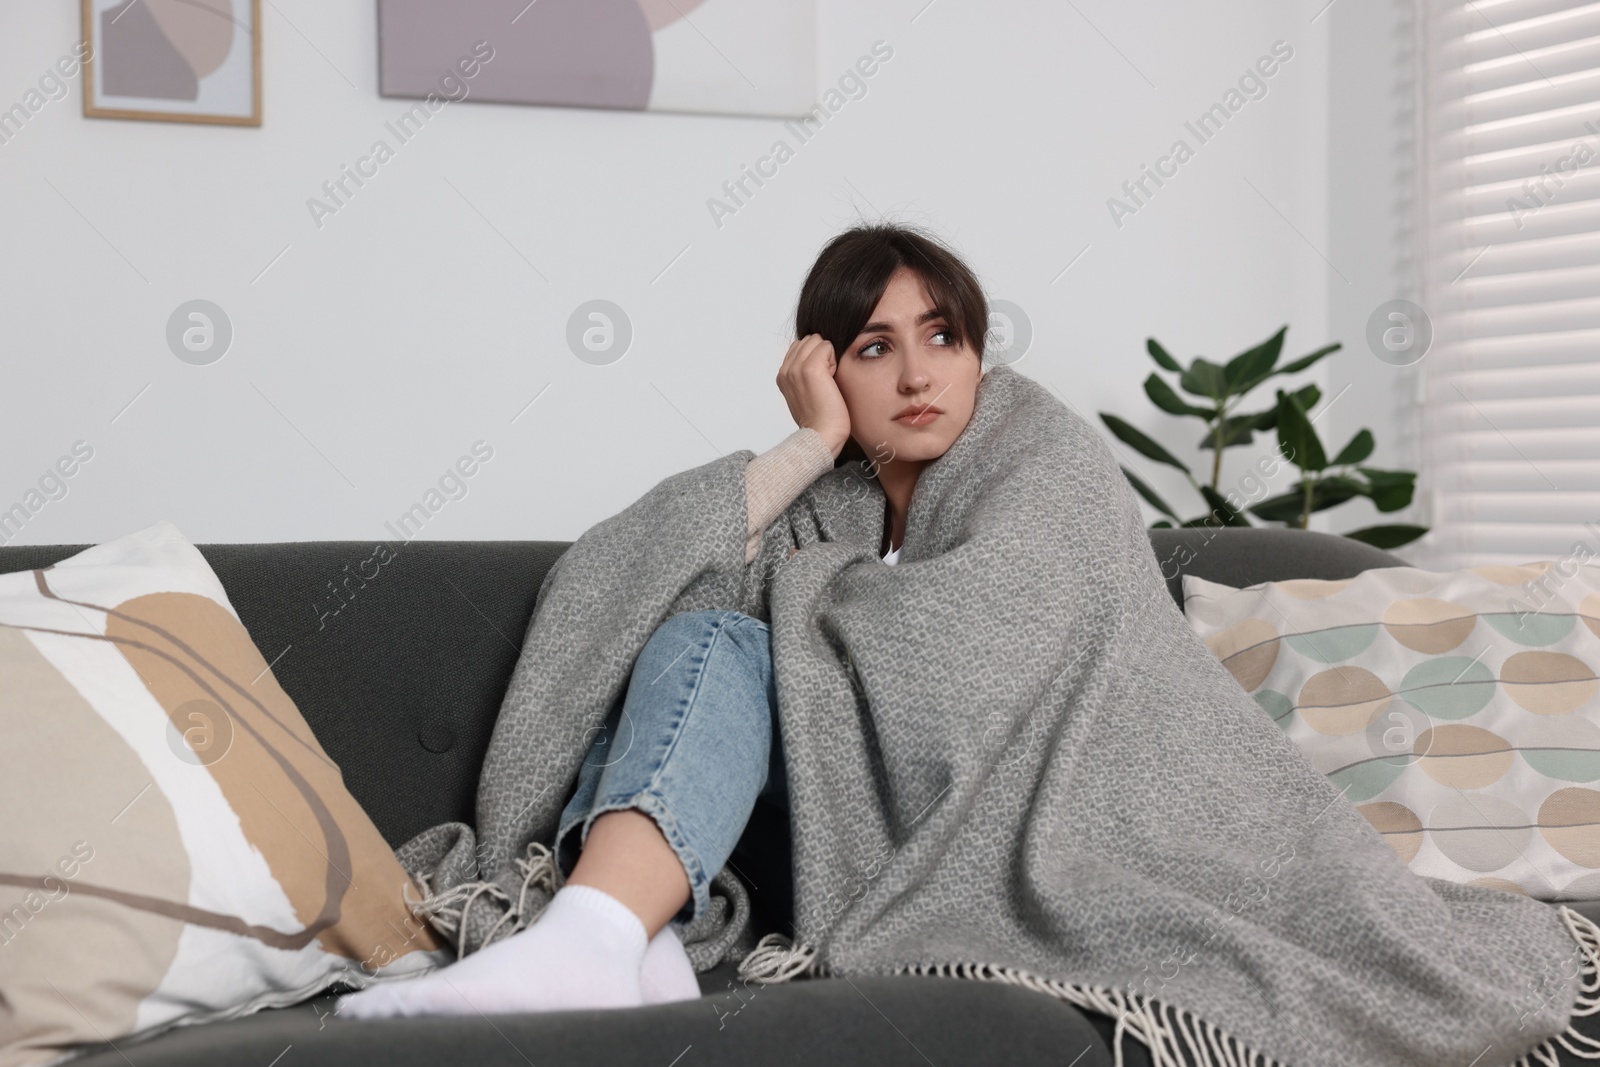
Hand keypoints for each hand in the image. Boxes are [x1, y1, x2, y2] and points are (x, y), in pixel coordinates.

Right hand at [777, 333, 850, 457]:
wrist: (822, 435)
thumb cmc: (820, 419)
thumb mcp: (805, 394)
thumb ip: (804, 375)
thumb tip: (820, 357)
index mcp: (782, 376)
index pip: (800, 346)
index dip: (815, 357)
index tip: (819, 381)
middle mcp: (785, 370)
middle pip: (808, 339)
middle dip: (821, 354)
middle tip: (825, 381)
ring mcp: (795, 368)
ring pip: (817, 340)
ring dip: (827, 356)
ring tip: (828, 380)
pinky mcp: (810, 368)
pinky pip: (827, 345)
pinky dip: (834, 359)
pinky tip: (832, 379)